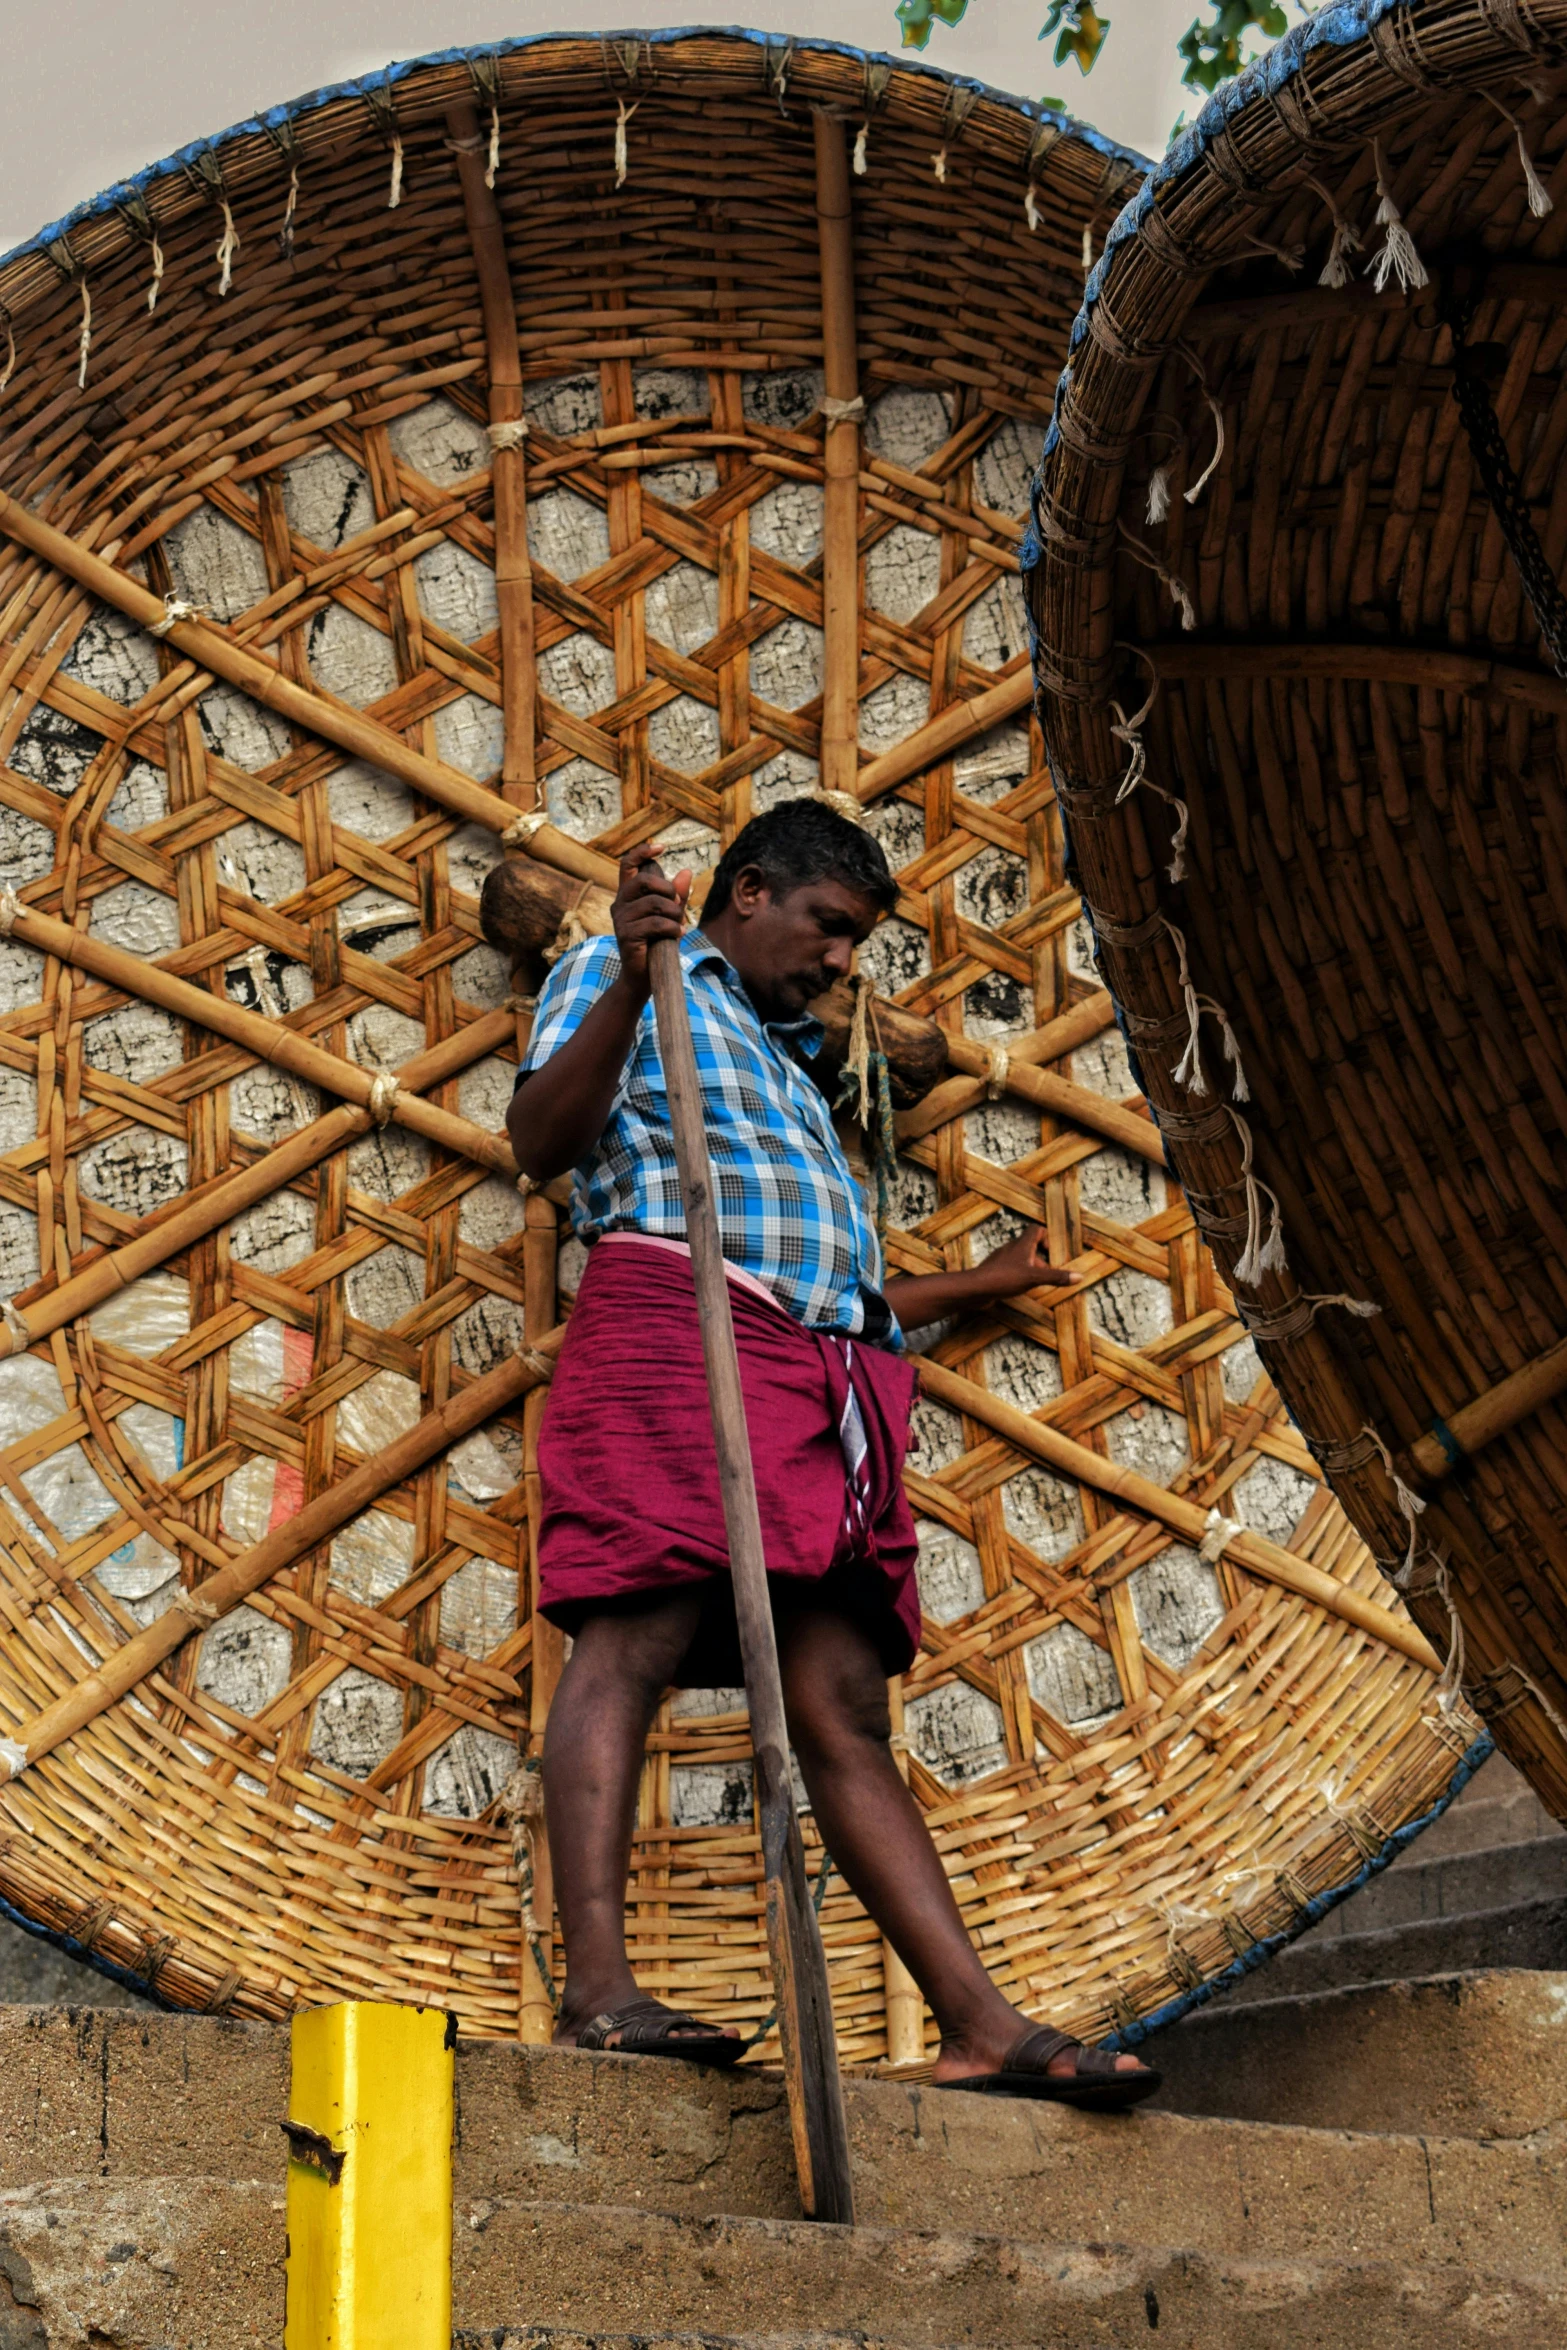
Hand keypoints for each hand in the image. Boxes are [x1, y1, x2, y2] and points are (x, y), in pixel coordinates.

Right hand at [612, 852, 691, 997]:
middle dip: (668, 890)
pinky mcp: (626, 936)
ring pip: (654, 904)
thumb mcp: (670, 917)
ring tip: (679, 925)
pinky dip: (672, 928)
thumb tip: (686, 872)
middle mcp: (619, 904)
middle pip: (643, 881)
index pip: (627, 864)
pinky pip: (655, 924)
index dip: (642, 852)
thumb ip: (676, 896)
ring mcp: (621, 920)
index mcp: (627, 896)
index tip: (662, 847)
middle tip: (678, 904)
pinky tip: (678, 934)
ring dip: (674, 914)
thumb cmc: (656, 944)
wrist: (643, 977)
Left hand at [972, 1228, 1073, 1297]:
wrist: (975, 1288)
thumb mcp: (1034, 1277)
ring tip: (1036, 1284)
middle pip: (1030, 1247)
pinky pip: (1010, 1269)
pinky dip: (1019, 1276)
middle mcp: (1011, 1249)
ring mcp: (1001, 1260)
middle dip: (1041, 1260)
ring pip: (1020, 1259)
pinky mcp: (995, 1271)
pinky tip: (1019, 1289)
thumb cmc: (1004, 1278)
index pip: (1036, 1230)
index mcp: (1022, 1245)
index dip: (1046, 1238)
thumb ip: (1056, 1277)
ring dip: (1030, 1269)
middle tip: (1047, 1274)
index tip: (1051, 1253)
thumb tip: (1080, 1276)